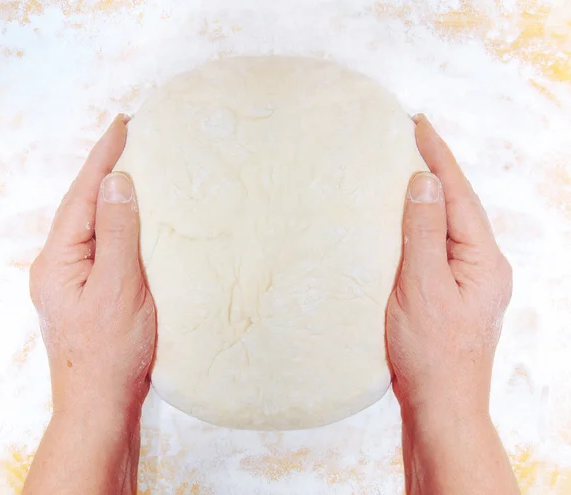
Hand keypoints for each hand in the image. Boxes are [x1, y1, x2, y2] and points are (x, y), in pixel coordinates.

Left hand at [29, 114, 155, 421]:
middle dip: (105, 168)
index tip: (124, 123)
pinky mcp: (88, 291)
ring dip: (112, 193)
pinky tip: (133, 218)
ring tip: (133, 165)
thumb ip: (117, 233)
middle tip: (131, 136)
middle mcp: (58, 264)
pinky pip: (103, 244)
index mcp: (59, 259)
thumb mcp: (118, 288)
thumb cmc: (111, 352)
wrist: (100, 404)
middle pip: (82, 204)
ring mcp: (71, 279)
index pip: (83, 194)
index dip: (104, 157)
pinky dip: (119, 223)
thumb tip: (117, 182)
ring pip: (92, 224)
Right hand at [386, 114, 511, 419]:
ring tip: (406, 166)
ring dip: (428, 194)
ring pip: (447, 225)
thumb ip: (424, 233)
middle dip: (435, 168)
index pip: (457, 194)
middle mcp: (483, 265)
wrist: (442, 406)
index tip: (417, 122)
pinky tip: (406, 219)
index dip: (437, 156)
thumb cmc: (431, 353)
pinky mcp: (453, 293)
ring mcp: (470, 280)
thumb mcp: (423, 288)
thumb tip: (425, 181)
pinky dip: (421, 224)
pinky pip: (437, 245)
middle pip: (458, 204)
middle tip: (410, 135)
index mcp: (482, 259)